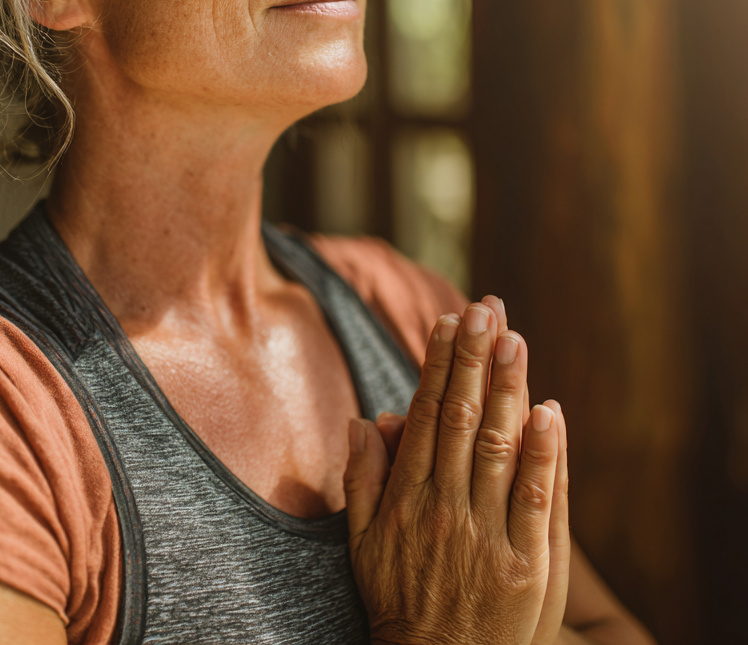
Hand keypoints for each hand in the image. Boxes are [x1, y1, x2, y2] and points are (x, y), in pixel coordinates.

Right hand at [344, 299, 568, 644]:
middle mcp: (446, 506)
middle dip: (475, 359)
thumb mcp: (363, 543)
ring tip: (516, 341)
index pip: (426, 414)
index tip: (451, 322)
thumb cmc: (400, 602)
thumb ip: (363, 479)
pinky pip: (539, 500)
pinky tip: (549, 413)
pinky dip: (546, 455)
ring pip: (500, 447)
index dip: (440, 365)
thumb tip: (365, 420)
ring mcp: (489, 534)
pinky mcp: (529, 564)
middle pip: (464, 418)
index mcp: (408, 496)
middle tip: (486, 310)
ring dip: (509, 390)